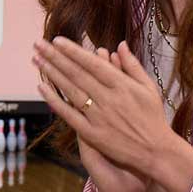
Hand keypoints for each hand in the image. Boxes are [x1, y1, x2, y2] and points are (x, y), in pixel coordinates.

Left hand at [35, 38, 180, 182]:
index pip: (92, 63)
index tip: (57, 40)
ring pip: (70, 91)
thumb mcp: (149, 87)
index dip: (73, 51)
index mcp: (122, 85)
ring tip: (36, 60)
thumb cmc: (153, 117)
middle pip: (76, 74)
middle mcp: (108, 98)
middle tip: (38, 44)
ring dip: (51, 74)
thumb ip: (132, 65)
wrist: (156, 151)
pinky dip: (54, 101)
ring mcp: (99, 116)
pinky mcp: (92, 134)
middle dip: (55, 57)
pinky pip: (69, 114)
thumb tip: (120, 45)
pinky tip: (41, 88)